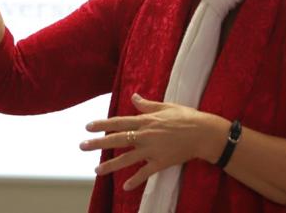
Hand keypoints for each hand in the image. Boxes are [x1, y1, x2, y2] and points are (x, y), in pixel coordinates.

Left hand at [79, 93, 224, 190]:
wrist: (203, 133)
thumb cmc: (186, 117)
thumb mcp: (166, 106)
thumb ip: (147, 105)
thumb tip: (134, 97)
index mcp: (145, 121)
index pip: (118, 122)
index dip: (102, 124)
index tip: (88, 127)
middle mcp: (145, 135)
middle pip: (117, 140)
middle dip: (98, 143)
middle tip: (82, 146)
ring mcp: (152, 150)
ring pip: (127, 158)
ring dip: (110, 165)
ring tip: (96, 171)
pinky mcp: (160, 162)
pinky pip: (145, 173)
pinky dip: (135, 180)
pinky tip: (125, 187)